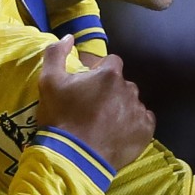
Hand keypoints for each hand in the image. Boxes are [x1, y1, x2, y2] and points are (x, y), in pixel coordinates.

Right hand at [36, 36, 154, 170]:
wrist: (73, 157)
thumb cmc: (60, 118)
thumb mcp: (48, 82)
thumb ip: (56, 53)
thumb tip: (69, 38)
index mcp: (109, 74)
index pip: (111, 62)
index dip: (99, 71)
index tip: (88, 86)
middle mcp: (129, 89)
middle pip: (122, 83)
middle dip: (110, 90)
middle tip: (93, 107)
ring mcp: (139, 111)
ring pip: (132, 102)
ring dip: (121, 107)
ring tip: (104, 123)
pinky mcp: (145, 131)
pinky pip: (143, 121)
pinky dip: (133, 124)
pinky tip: (117, 132)